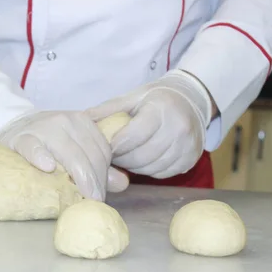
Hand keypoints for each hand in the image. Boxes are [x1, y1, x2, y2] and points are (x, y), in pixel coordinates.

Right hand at [0, 110, 127, 200]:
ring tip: (82, 195)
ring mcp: (44, 127)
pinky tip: (47, 167)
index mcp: (82, 122)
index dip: (104, 175)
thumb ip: (98, 165)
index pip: (102, 150)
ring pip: (69, 152)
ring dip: (78, 175)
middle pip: (89, 154)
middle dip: (94, 180)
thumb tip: (122, 183)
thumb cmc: (47, 143)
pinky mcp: (22, 137)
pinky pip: (34, 147)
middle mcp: (66, 121)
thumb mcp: (74, 149)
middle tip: (93, 202)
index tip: (100, 195)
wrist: (12, 129)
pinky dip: (40, 156)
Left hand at [86, 70, 213, 178]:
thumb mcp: (131, 98)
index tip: (106, 147)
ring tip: (124, 158)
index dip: (116, 145)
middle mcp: (179, 128)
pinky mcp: (191, 160)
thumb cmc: (155, 99)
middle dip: (122, 159)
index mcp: (162, 109)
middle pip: (141, 156)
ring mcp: (187, 146)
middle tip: (110, 157)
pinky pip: (162, 173)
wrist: (190, 102)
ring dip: (133, 167)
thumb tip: (81, 119)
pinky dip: (148, 170)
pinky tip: (141, 161)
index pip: (134, 136)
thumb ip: (107, 110)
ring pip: (151, 168)